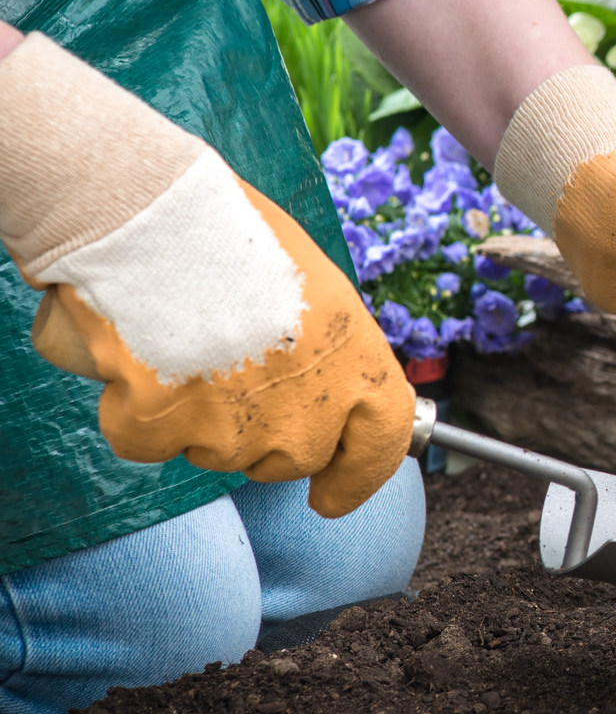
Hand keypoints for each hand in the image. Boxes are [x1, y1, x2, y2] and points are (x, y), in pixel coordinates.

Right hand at [0, 34, 411, 517]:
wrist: (154, 217)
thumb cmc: (236, 231)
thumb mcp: (314, 286)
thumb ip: (323, 348)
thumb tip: (313, 380)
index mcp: (356, 364)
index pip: (381, 445)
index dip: (358, 476)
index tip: (333, 496)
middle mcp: (306, 411)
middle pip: (287, 458)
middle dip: (260, 429)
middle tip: (232, 365)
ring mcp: (233, 429)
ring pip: (215, 451)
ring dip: (199, 413)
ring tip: (185, 339)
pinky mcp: (162, 432)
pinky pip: (149, 441)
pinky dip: (137, 409)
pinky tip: (140, 355)